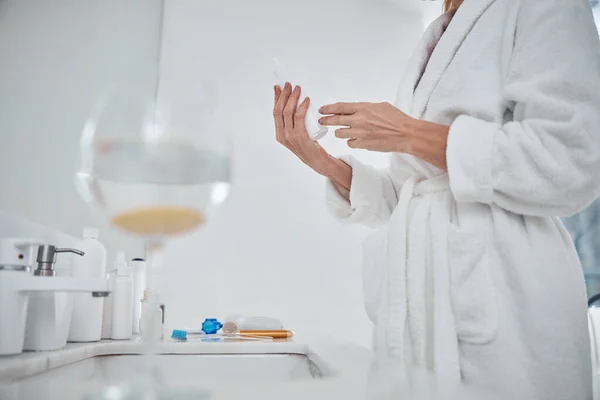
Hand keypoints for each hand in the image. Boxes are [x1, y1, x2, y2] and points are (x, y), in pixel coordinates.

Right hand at [273, 83, 332, 174]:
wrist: (318, 161)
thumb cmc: (309, 146)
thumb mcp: (297, 134)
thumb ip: (294, 124)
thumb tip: (296, 104)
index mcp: (279, 134)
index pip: (275, 112)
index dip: (276, 98)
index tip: (279, 86)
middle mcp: (282, 135)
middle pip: (279, 110)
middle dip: (284, 94)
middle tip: (290, 84)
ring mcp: (290, 137)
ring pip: (287, 112)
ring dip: (292, 98)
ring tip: (298, 89)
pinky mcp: (300, 137)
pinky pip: (299, 118)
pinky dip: (302, 106)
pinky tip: (306, 100)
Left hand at [318, 102, 449, 169]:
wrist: (405, 134)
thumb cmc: (396, 119)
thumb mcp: (380, 106)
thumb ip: (365, 108)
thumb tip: (354, 110)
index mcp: (363, 108)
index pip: (340, 107)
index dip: (328, 108)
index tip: (322, 109)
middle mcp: (359, 120)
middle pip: (335, 120)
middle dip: (326, 121)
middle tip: (321, 121)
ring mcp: (360, 133)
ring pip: (340, 133)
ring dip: (340, 132)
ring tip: (342, 131)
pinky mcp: (363, 144)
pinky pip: (350, 143)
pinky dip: (351, 141)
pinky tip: (356, 139)